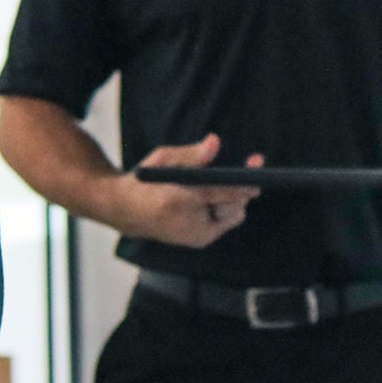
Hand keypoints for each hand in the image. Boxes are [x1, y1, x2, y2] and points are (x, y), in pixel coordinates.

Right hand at [112, 132, 262, 247]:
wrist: (124, 211)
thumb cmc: (144, 182)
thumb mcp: (163, 159)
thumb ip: (192, 154)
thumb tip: (215, 142)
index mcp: (179, 202)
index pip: (219, 193)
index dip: (242, 181)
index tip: (257, 166)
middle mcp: (189, 225)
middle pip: (232, 208)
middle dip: (244, 188)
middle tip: (254, 164)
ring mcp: (195, 237)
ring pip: (231, 216)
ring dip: (236, 198)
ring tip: (237, 179)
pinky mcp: (198, 241)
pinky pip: (224, 223)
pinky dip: (227, 208)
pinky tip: (225, 194)